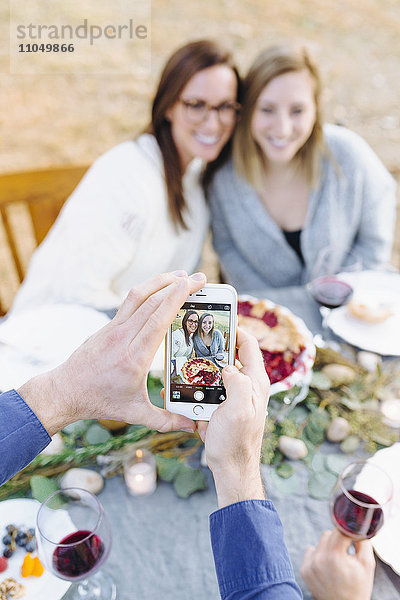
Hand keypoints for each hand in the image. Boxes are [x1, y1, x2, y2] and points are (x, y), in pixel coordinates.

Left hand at [18, 271, 205, 434]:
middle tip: (199, 278)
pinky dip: (148, 291)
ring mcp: (113, 328)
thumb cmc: (100, 401)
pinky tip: (160, 290)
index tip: (193, 285)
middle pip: (152, 301)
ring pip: (138, 295)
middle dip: (178, 285)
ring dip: (160, 281)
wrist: (65, 391)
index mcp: (134, 357)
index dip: (176, 298)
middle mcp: (123, 337)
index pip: (158, 319)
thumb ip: (166, 420)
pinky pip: (130, 302)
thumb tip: (192, 427)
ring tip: (181, 275)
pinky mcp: (108, 326)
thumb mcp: (135, 414)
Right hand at [197, 328, 269, 507]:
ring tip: (185, 359)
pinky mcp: (221, 407)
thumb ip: (238, 383)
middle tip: (195, 337)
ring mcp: (233, 397)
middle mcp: (246, 386)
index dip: (236, 330)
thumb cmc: (237, 443)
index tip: (219, 320)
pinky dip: (195, 386)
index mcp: (255, 383)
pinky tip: (181, 386)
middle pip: (230, 356)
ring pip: (215, 372)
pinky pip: (206, 390)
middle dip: (213, 346)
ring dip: (201, 367)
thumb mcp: (240, 410)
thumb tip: (228, 366)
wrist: (230, 470)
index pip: (249, 346)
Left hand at [300, 529, 374, 599]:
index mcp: (335, 556)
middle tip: (346, 553)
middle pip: (328, 534)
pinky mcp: (304, 570)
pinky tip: (327, 567)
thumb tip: (355, 526)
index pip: (339, 530)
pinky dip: (318, 556)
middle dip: (338, 540)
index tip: (351, 536)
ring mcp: (309, 565)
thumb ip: (362, 542)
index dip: (347, 531)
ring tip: (336, 563)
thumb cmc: (358, 587)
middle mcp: (319, 559)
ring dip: (328, 547)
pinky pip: (310, 551)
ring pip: (319, 542)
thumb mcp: (367, 564)